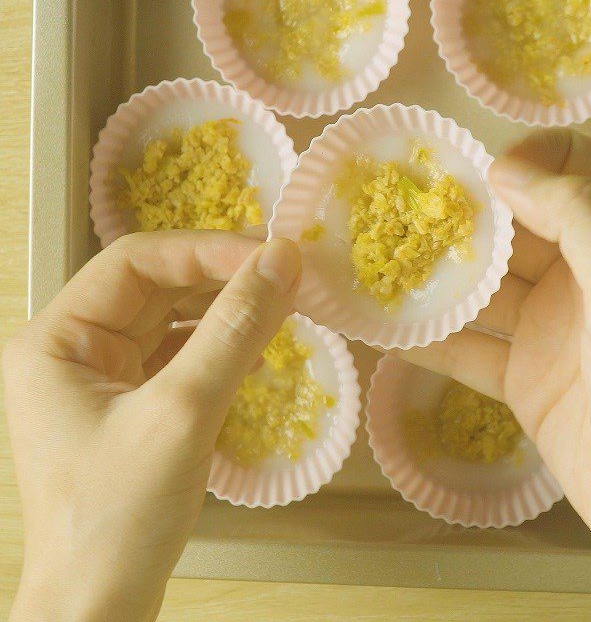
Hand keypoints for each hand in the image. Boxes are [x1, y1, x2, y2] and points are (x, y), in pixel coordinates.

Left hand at [4, 231, 299, 621]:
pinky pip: (179, 355)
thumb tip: (285, 259)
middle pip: (155, 286)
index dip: (206, 250)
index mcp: (56, 339)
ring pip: (171, 318)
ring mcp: (99, 379)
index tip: (272, 256)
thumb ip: (235, 329)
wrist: (98, 613)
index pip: (135, 262)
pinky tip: (256, 350)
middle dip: (222, 277)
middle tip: (287, 275)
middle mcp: (72, 349)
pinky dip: (220, 346)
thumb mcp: (183, 412)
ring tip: (281, 305)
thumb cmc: (121, 516)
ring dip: (226, 310)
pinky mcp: (128, 406)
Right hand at [397, 129, 590, 620]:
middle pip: (529, 224)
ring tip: (390, 263)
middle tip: (420, 211)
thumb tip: (508, 172)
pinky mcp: (525, 376)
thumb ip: (579, 220)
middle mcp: (587, 281)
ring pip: (490, 285)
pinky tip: (391, 332)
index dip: (551, 155)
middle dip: (478, 214)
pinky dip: (435, 339)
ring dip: (445, 276)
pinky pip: (471, 347)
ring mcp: (552, 329)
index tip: (497, 168)